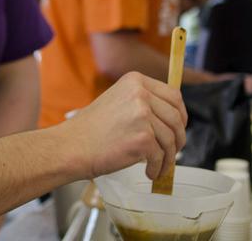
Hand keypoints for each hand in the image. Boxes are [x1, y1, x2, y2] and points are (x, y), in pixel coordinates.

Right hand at [61, 72, 187, 180]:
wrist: (71, 147)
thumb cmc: (90, 130)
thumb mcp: (117, 100)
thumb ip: (142, 102)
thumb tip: (171, 118)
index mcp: (135, 80)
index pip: (174, 95)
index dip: (180, 115)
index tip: (178, 128)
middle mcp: (140, 93)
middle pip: (176, 117)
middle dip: (178, 138)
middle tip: (173, 152)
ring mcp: (142, 115)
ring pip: (171, 139)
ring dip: (168, 158)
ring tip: (157, 167)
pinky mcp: (143, 138)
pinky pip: (161, 156)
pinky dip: (157, 168)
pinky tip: (149, 172)